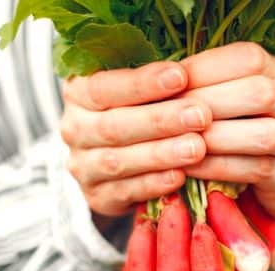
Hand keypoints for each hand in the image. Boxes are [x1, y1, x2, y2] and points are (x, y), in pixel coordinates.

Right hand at [61, 62, 211, 215]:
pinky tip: (180, 176)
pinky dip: (154, 184)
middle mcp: (74, 129)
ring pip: (118, 161)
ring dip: (160, 154)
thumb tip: (191, 69)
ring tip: (197, 148)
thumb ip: (154, 82)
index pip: (105, 86)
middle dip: (160, 120)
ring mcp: (82, 166)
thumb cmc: (138, 111)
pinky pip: (124, 192)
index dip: (143, 83)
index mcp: (79, 92)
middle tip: (200, 115)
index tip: (181, 76)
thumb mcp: (138, 90)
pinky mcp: (96, 196)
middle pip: (113, 126)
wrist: (116, 161)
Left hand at [180, 42, 274, 217]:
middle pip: (261, 93)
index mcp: (270, 71)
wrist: (257, 178)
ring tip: (182, 144)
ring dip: (219, 139)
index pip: (248, 58)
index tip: (170, 82)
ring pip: (266, 134)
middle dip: (211, 104)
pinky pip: (257, 169)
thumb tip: (155, 78)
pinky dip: (220, 168)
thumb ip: (195, 86)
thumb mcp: (213, 99)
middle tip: (172, 116)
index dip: (206, 68)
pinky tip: (191, 167)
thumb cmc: (226, 130)